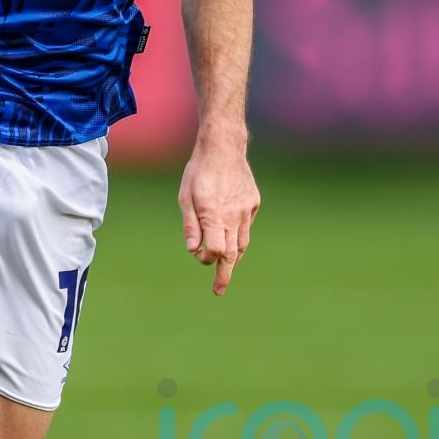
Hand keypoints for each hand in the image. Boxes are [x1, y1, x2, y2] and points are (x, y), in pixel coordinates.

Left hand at [178, 133, 260, 295]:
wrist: (224, 147)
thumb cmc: (199, 172)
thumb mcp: (185, 197)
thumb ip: (190, 225)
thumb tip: (192, 250)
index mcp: (213, 214)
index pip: (215, 250)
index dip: (207, 259)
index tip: (199, 257)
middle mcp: (233, 215)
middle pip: (232, 253)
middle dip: (225, 274)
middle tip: (218, 290)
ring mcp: (246, 210)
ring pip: (242, 243)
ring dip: (233, 259)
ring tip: (225, 271)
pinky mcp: (253, 203)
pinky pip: (246, 226)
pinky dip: (238, 236)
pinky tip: (230, 238)